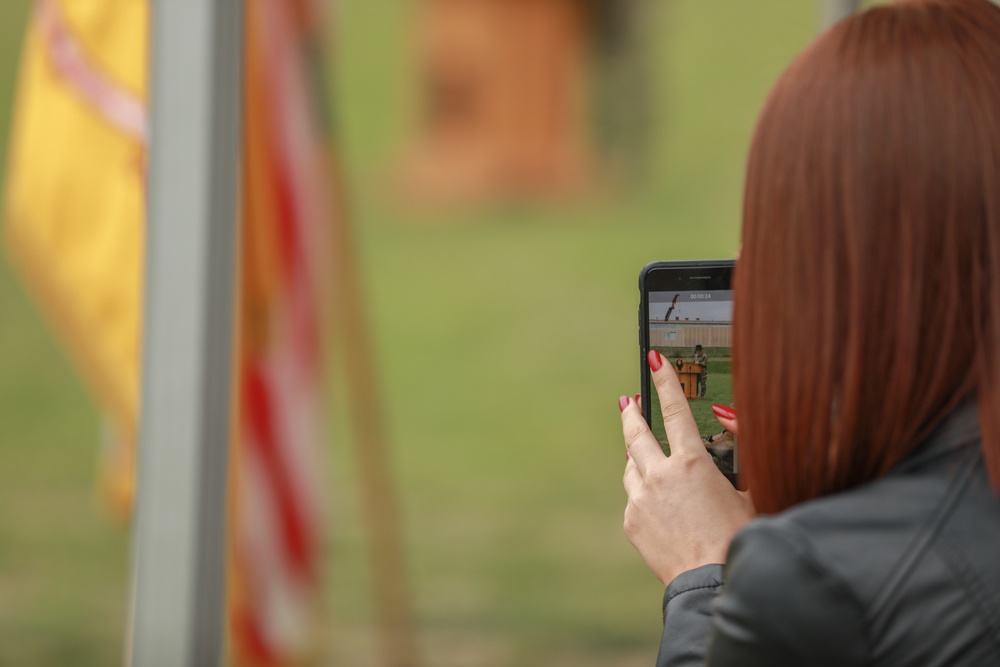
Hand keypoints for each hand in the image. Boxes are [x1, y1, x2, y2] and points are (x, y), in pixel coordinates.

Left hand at [620, 351, 753, 585]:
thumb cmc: (738, 540)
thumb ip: (739, 455)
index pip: (676, 411)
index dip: (665, 382)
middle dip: (632, 412)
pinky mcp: (631, 521)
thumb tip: (728, 423)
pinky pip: (633, 497)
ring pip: (631, 465)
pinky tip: (654, 500)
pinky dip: (641, 491)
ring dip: (637, 455)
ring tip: (642, 452)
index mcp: (693, 463)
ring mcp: (641, 498)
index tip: (654, 361)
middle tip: (629, 400)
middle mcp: (660, 475)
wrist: (710, 583)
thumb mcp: (750, 491)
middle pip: (637, 433)